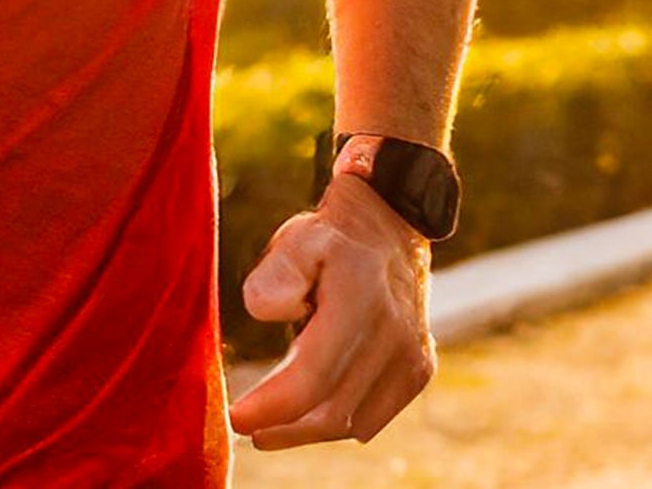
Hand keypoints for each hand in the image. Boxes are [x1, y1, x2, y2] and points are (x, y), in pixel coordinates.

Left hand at [227, 171, 437, 449]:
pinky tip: (311, 414)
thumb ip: (277, 271)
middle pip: (333, 410)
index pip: (314, 376)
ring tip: (271, 427)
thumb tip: (265, 311)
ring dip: (309, 431)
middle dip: (285, 428)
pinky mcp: (419, 370)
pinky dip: (340, 422)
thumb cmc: (332, 235)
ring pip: (354, 422)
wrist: (390, 224)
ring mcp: (411, 357)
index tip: (236, 418)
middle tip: (246, 428)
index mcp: (360, 302)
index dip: (273, 406)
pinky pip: (374, 416)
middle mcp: (393, 336)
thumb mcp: (298, 237)